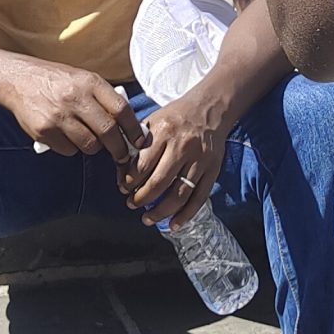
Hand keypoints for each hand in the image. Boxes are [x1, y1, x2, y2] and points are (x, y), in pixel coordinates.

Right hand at [1, 59, 144, 161]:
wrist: (17, 79)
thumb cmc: (55, 80)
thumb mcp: (82, 78)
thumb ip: (103, 97)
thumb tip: (128, 124)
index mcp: (89, 82)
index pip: (121, 109)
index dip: (134, 128)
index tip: (139, 140)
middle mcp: (75, 98)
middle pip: (108, 131)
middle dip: (119, 148)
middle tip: (121, 155)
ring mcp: (59, 116)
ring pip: (89, 145)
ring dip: (93, 147)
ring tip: (87, 138)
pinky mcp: (44, 131)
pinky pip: (68, 150)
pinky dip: (71, 148)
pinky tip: (65, 136)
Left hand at [125, 86, 232, 226]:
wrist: (209, 109)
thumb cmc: (176, 117)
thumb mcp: (152, 120)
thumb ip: (137, 144)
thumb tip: (121, 171)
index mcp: (164, 132)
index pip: (142, 164)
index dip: (129, 181)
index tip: (123, 188)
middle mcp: (182, 147)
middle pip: (159, 182)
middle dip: (141, 198)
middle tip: (131, 204)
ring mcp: (199, 160)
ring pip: (179, 194)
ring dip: (160, 211)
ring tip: (147, 218)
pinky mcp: (212, 170)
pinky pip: (199, 198)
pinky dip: (186, 215)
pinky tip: (173, 224)